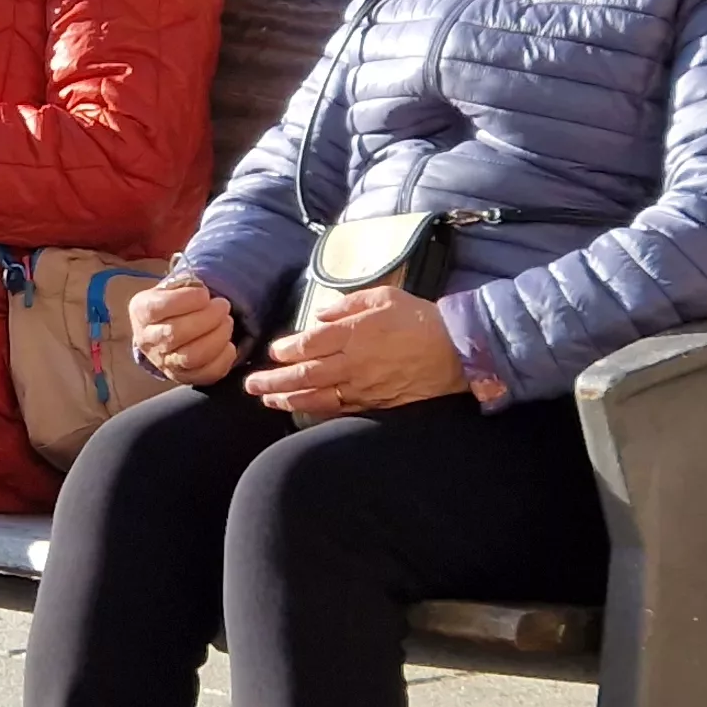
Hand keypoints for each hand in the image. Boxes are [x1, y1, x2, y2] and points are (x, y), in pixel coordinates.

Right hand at [129, 275, 238, 384]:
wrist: (165, 329)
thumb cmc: (174, 303)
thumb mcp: (172, 287)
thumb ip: (185, 285)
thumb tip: (202, 291)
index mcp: (141, 311)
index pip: (158, 308)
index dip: (186, 300)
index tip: (205, 294)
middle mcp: (147, 340)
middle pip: (175, 334)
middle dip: (207, 318)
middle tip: (223, 306)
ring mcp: (164, 363)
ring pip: (191, 357)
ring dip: (217, 338)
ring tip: (227, 323)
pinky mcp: (183, 377)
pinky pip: (206, 374)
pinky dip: (224, 359)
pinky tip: (229, 344)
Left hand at [246, 287, 473, 416]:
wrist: (455, 350)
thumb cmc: (420, 318)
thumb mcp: (384, 296)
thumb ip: (348, 305)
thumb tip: (320, 316)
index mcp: (354, 333)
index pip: (308, 344)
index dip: (286, 349)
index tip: (274, 350)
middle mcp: (353, 362)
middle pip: (304, 374)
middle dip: (273, 380)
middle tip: (251, 385)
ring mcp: (362, 386)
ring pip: (316, 396)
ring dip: (287, 399)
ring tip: (266, 400)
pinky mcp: (374, 403)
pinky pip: (338, 409)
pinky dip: (315, 410)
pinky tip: (300, 409)